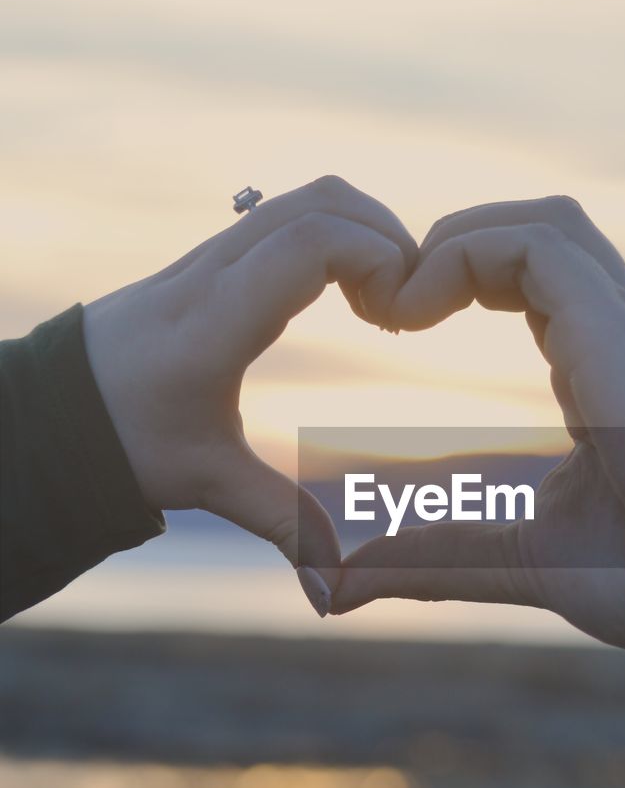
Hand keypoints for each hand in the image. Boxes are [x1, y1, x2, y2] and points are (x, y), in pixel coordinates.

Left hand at [83, 176, 416, 612]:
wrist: (55, 407)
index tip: (399, 314)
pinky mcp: (212, 257)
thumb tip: (336, 589)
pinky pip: (288, 214)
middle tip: (406, 305)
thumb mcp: (207, 482)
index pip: (311, 241)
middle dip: (386, 238)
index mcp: (215, 322)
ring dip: (362, 230)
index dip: (377, 257)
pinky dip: (335, 234)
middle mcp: (214, 272)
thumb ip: (282, 523)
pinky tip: (348, 292)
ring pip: (306, 198)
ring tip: (383, 299)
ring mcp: (210, 255)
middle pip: (321, 202)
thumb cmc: (125, 442)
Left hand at [332, 197, 624, 652]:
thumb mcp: (513, 561)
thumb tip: (345, 584)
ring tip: (403, 299)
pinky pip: (539, 244)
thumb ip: (433, 558)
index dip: (456, 281)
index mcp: (593, 373)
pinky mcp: (614, 326)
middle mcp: (609, 336)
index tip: (397, 325)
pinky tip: (418, 311)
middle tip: (387, 301)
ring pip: (542, 222)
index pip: (528, 283)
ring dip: (460, 238)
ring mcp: (618, 325)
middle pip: (536, 233)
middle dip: (452, 246)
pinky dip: (467, 253)